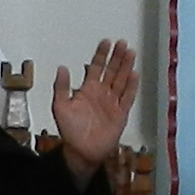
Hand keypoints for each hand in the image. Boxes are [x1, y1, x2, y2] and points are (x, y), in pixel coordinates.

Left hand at [51, 38, 137, 180]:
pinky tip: (134, 75)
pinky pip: (128, 97)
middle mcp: (102, 93)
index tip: (106, 42)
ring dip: (126, 67)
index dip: (101, 55)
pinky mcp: (121, 114)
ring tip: (131, 53)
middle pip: (112, 70)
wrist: (82, 152)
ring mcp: (112, 103)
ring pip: (121, 80)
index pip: (96, 67)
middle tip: (122, 43)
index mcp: (88, 90)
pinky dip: (131, 86)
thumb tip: (62, 68)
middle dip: (117, 56)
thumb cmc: (70, 131)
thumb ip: (61, 87)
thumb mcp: (60, 107)